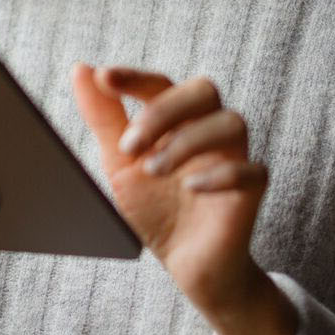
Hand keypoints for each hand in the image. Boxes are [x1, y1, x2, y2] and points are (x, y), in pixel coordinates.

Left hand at [69, 62, 268, 314]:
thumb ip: (103, 118)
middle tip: (130, 146)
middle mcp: (208, 131)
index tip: (105, 77)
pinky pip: (252, 169)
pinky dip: (221, 174)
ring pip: (232, 123)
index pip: (161, 84)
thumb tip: (82, 70)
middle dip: (163, 111)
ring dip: (187, 142)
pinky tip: (191, 188)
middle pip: (204, 91)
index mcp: (178, 120)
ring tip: (153, 170)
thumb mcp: (120, 163)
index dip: (135, 77)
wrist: (187, 264)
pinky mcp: (251, 192)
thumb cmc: (156, 207)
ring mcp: (233, 158)